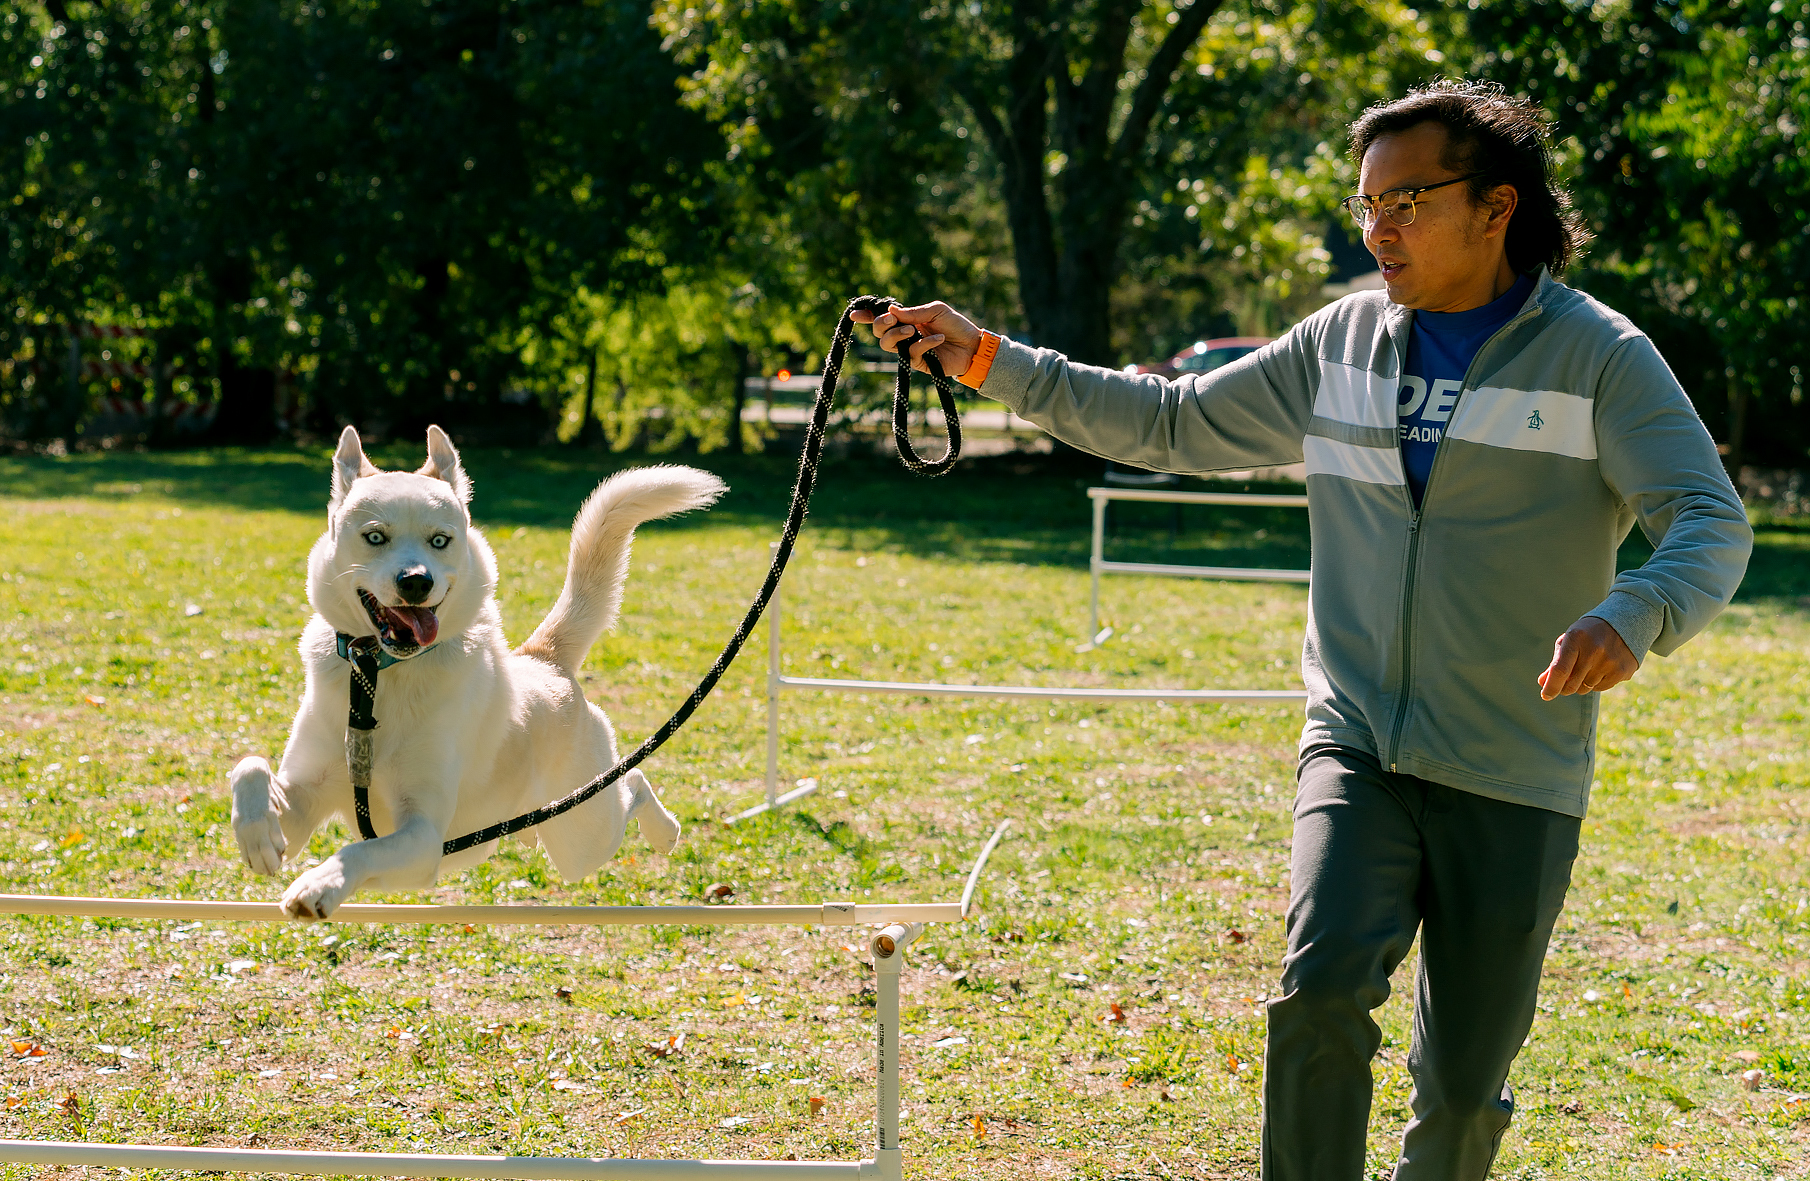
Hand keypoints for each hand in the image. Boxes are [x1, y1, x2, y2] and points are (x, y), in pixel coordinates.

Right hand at [852, 301, 982, 378]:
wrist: (972, 345)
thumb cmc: (955, 325)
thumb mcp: (936, 310)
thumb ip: (914, 312)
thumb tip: (891, 311)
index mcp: (907, 319)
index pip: (882, 318)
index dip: (866, 316)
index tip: (855, 315)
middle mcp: (904, 334)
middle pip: (879, 332)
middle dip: (881, 324)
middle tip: (893, 320)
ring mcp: (909, 349)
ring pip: (887, 345)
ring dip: (896, 335)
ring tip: (912, 331)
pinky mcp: (918, 362)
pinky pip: (911, 353)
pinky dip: (924, 344)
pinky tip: (939, 338)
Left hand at [1538, 617, 1638, 699]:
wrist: (1623, 624)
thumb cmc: (1587, 635)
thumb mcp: (1569, 640)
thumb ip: (1555, 662)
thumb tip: (1542, 682)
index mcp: (1576, 638)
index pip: (1560, 669)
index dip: (1551, 686)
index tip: (1545, 695)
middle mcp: (1594, 650)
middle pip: (1571, 684)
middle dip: (1564, 687)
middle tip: (1565, 681)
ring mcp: (1610, 661)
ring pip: (1585, 688)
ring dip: (1581, 684)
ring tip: (1588, 666)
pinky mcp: (1622, 671)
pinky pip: (1600, 688)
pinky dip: (1596, 683)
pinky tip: (1601, 668)